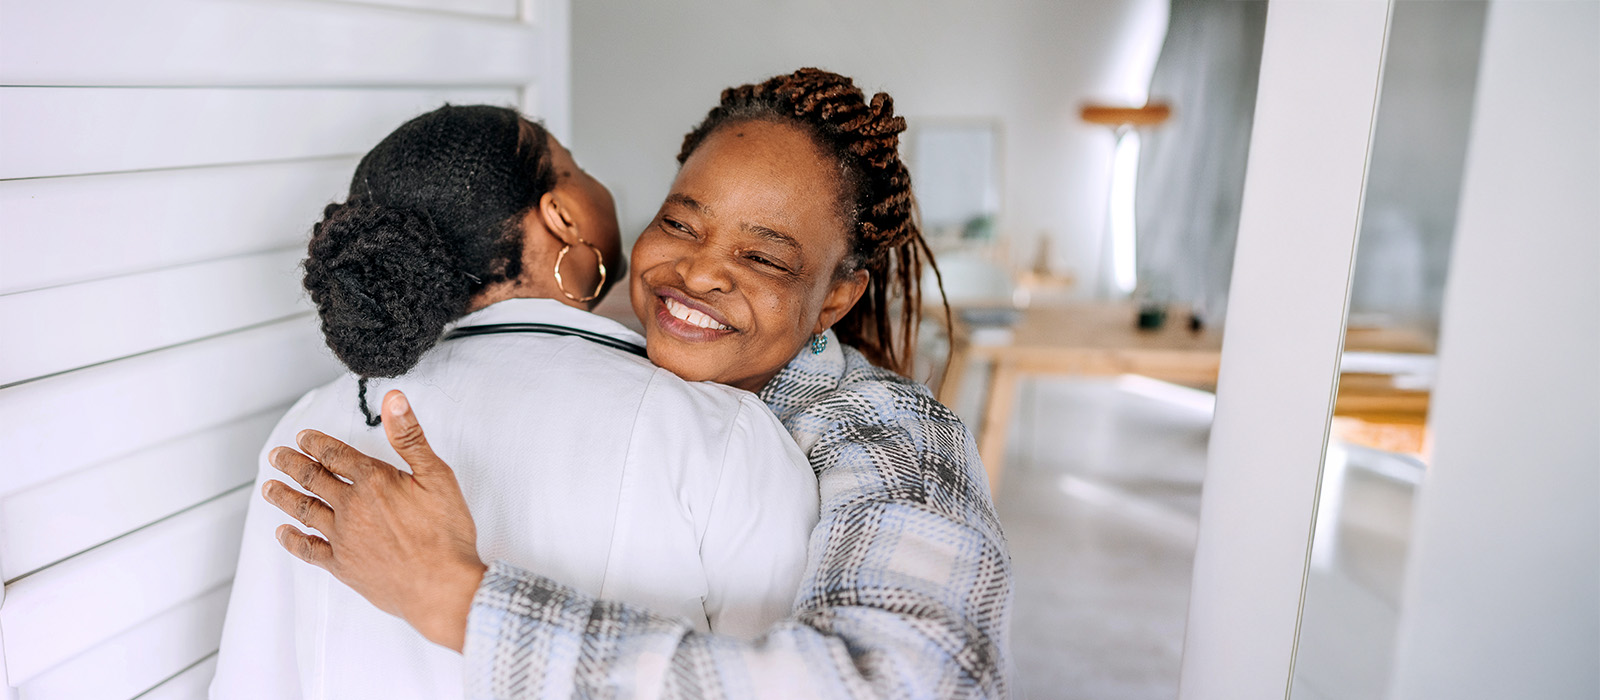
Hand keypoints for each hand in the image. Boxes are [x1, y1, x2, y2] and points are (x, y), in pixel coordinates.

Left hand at [263, 390, 485, 651]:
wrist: (442, 587)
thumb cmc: (446, 533)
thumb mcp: (437, 476)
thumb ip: (410, 436)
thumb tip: (394, 399)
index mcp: (373, 481)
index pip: (336, 455)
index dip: (316, 443)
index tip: (302, 437)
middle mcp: (351, 507)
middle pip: (313, 479)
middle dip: (292, 464)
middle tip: (276, 456)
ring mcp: (343, 538)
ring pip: (304, 511)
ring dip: (285, 497)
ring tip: (270, 487)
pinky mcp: (342, 566)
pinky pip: (308, 550)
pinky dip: (292, 540)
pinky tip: (282, 533)